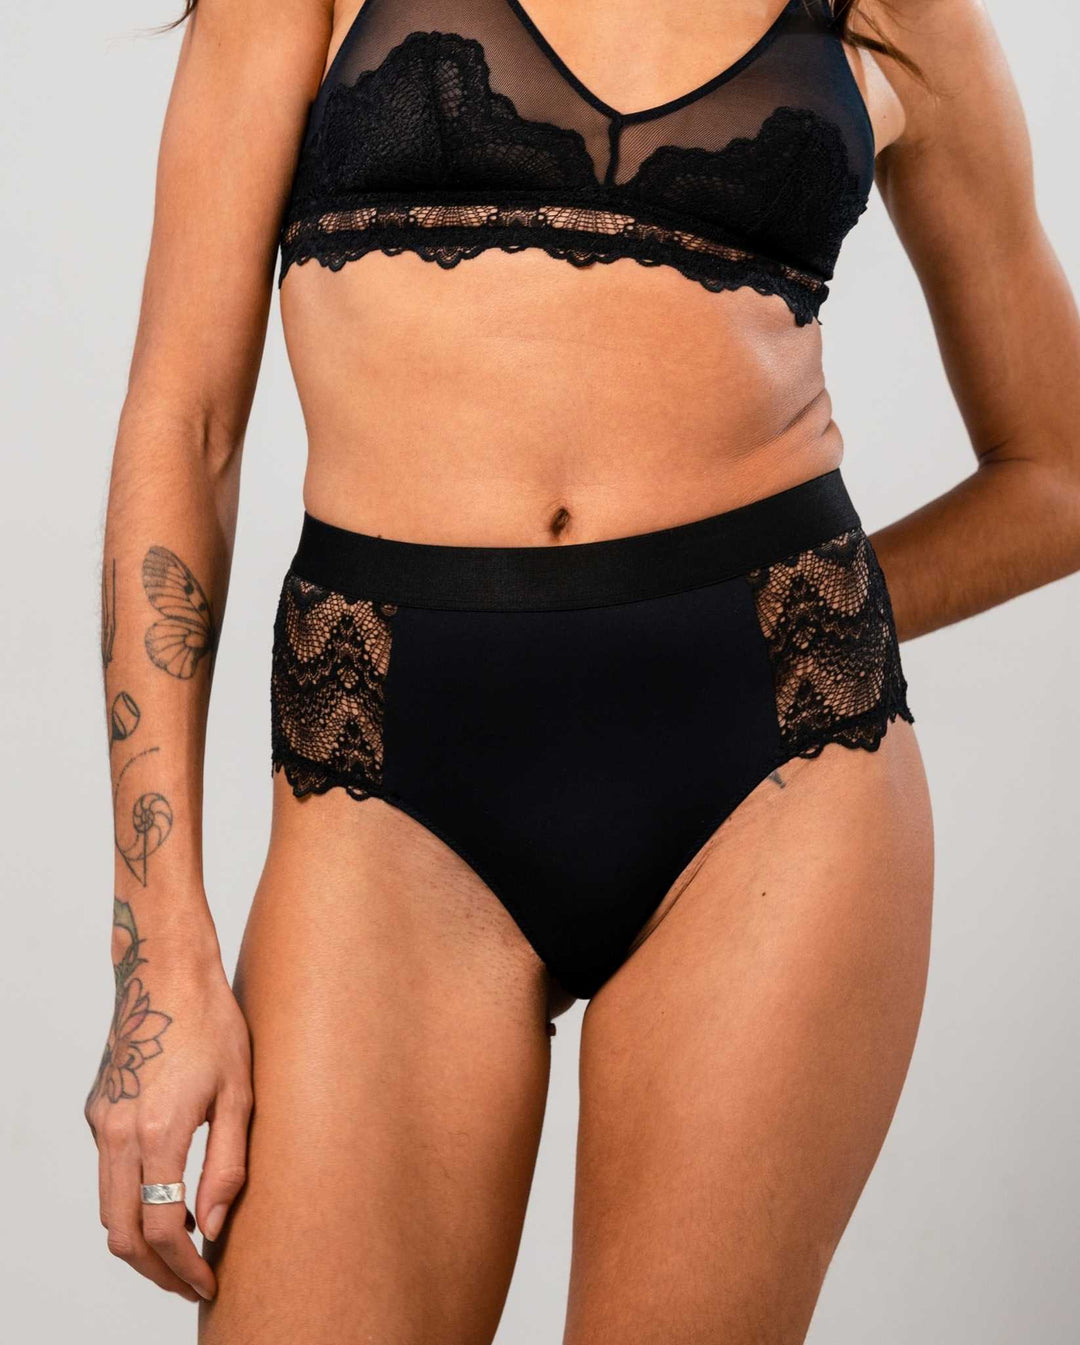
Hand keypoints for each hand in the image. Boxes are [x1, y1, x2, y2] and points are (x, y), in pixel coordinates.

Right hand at [85, 935, 251, 1302]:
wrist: (165, 972)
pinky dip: (132, 1199)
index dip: (185, 1269)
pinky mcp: (96, 1110)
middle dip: (156, 1271)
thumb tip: (215, 1227)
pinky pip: (108, 1173)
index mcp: (158, 1133)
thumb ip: (229, 1163)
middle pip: (122, 1234)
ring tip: (187, 1246)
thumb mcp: (240, 1092)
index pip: (162, 1231)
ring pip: (107, 1208)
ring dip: (140, 1239)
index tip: (209, 1283)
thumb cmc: (213, 1023)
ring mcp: (101, 1122)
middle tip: (193, 1282)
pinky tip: (171, 1194)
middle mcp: (118, 1133)